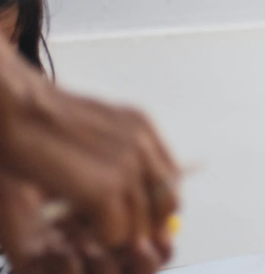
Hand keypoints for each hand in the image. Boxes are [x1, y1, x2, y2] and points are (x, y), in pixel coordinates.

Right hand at [0, 44, 179, 254]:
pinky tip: (79, 224)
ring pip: (142, 223)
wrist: (13, 106)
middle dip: (143, 223)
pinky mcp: (105, 189)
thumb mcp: (94, 130)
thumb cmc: (38, 121)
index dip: (154, 203)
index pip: (171, 178)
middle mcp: (142, 145)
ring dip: (116, 232)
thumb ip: (119, 154)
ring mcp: (127, 166)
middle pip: (167, 204)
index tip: (134, 215)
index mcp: (142, 127)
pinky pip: (116, 232)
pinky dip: (98, 236)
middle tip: (112, 226)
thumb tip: (135, 195)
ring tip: (88, 223)